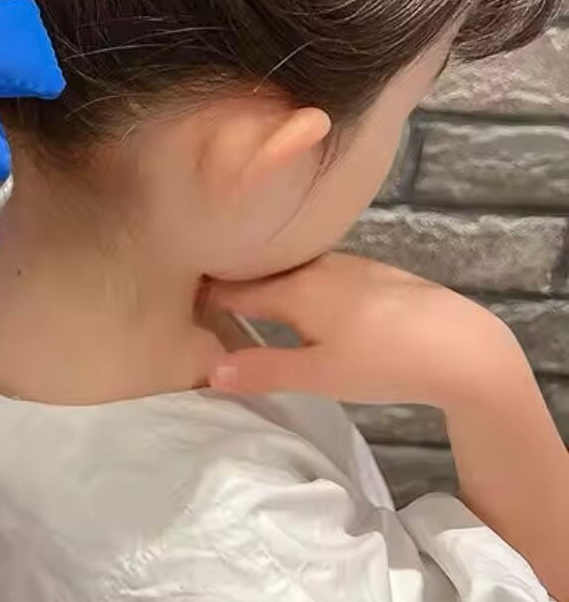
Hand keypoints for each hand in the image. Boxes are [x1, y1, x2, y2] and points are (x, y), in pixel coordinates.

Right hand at [206, 252, 528, 410]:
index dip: (200, 298)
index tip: (175, 307)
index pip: (228, 288)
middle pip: (256, 274)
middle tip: (201, 309)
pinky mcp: (368, 271)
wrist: (464, 346)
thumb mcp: (321, 375)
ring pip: (287, 271)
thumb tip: (209, 370)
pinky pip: (313, 271)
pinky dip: (294, 284)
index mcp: (293, 288)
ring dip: (263, 284)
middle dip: (228, 287)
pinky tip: (301, 305)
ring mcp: (343, 264)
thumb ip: (264, 370)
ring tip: (245, 307)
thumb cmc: (386, 362)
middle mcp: (312, 266)